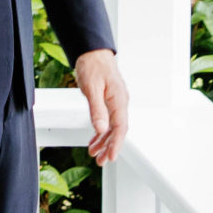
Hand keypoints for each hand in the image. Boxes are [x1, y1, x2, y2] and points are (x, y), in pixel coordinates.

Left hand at [76, 49, 129, 164]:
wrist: (92, 51)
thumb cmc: (93, 65)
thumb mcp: (92, 88)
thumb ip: (97, 110)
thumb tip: (102, 129)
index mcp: (119, 100)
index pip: (120, 127)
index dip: (116, 144)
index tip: (110, 157)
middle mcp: (120, 102)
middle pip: (117, 130)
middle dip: (109, 147)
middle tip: (101, 161)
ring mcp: (115, 101)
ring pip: (112, 126)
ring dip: (104, 141)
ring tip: (94, 153)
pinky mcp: (109, 100)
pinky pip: (107, 119)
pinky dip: (101, 130)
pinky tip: (95, 139)